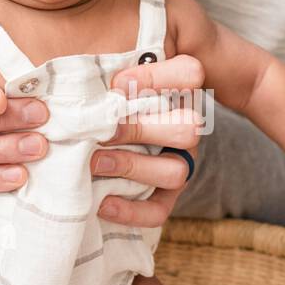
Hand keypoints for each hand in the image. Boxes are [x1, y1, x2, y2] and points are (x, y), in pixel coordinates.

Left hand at [96, 54, 205, 228]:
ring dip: (132, 166)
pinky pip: (158, 210)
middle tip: (101, 130)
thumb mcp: (108, 79)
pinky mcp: (165, 196)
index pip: (191, 74)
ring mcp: (179, 164)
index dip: (159, 77)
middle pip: (190, 128)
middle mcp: (186, 127)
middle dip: (140, 129)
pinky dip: (131, 211)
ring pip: (176, 171)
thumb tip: (98, 81)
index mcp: (178, 91)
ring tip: (94, 163)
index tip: (117, 84)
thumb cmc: (103, 99)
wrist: (99, 137)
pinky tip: (102, 202)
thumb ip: (109, 73)